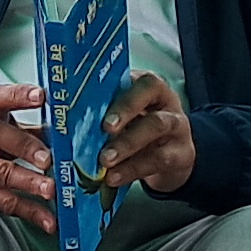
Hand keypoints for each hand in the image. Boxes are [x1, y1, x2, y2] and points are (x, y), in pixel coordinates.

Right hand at [0, 80, 53, 230]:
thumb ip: (24, 129)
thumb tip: (63, 134)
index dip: (18, 95)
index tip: (40, 95)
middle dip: (26, 147)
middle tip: (48, 158)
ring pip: (2, 175)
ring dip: (29, 183)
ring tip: (50, 191)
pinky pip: (5, 204)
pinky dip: (30, 213)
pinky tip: (48, 221)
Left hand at [96, 72, 197, 195]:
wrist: (174, 160)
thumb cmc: (140, 133)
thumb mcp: (125, 119)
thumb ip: (103, 116)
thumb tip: (69, 126)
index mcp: (144, 85)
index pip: (132, 73)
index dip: (115, 83)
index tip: (94, 98)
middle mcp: (163, 99)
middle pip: (148, 91)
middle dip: (125, 108)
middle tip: (105, 127)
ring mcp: (176, 124)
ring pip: (156, 124)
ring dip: (127, 142)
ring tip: (106, 160)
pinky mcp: (181, 153)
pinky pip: (158, 158)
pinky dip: (133, 169)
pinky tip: (115, 177)